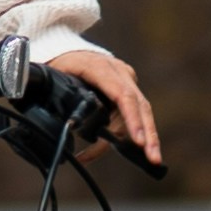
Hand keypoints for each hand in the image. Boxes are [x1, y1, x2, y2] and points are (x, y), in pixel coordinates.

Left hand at [44, 44, 161, 169]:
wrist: (71, 50)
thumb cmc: (61, 66)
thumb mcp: (56, 77)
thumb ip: (61, 97)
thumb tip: (65, 125)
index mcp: (100, 67)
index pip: (122, 95)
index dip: (132, 119)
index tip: (138, 140)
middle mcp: (120, 73)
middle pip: (140, 105)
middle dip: (148, 134)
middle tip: (153, 158)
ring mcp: (127, 80)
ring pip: (141, 112)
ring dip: (145, 137)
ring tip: (151, 160)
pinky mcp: (129, 89)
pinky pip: (134, 113)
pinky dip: (135, 133)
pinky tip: (138, 151)